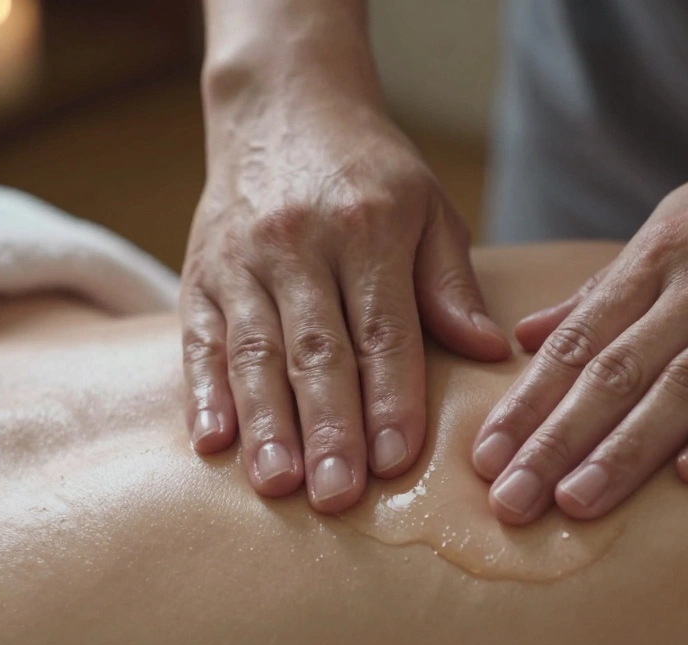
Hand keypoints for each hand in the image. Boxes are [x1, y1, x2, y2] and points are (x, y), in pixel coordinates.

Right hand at [182, 91, 508, 512]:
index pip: (384, 328)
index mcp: (369, 229)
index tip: (399, 460)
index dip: (391, 397)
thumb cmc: (368, 171)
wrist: (281, 105)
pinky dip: (204, 390)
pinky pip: (199, 337)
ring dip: (266, 423)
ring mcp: (243, 259)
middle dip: (328, 428)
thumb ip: (450, 282)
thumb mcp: (427, 208)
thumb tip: (487, 350)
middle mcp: (301, 244)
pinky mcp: (201, 272)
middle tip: (337, 496)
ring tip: (277, 485)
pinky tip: (211, 440)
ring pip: (255, 351)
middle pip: (317, 349)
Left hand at [471, 124, 687, 523]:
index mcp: (660, 254)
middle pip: (619, 370)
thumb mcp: (675, 224)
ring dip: (628, 447)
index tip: (486, 456)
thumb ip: (605, 288)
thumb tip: (525, 335)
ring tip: (576, 501)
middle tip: (510, 499)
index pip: (580, 340)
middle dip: (557, 438)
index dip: (529, 400)